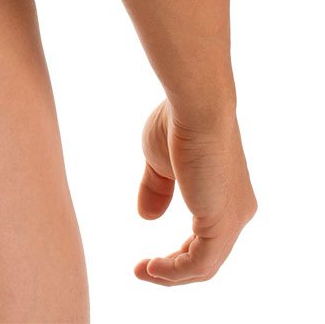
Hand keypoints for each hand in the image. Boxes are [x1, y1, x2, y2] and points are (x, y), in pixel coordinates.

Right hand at [134, 97, 256, 284]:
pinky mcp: (221, 223)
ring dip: (171, 274)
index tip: (147, 260)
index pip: (205, 238)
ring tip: (143, 271)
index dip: (176, 254)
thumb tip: (147, 217)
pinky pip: (199, 263)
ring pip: (204, 266)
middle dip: (173, 268)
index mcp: (227, 195)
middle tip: (142, 270)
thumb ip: (157, 189)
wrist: (195, 105)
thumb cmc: (178, 123)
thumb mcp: (160, 161)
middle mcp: (237, 211)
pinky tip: (152, 267)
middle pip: (207, 257)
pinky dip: (174, 271)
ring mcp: (232, 219)